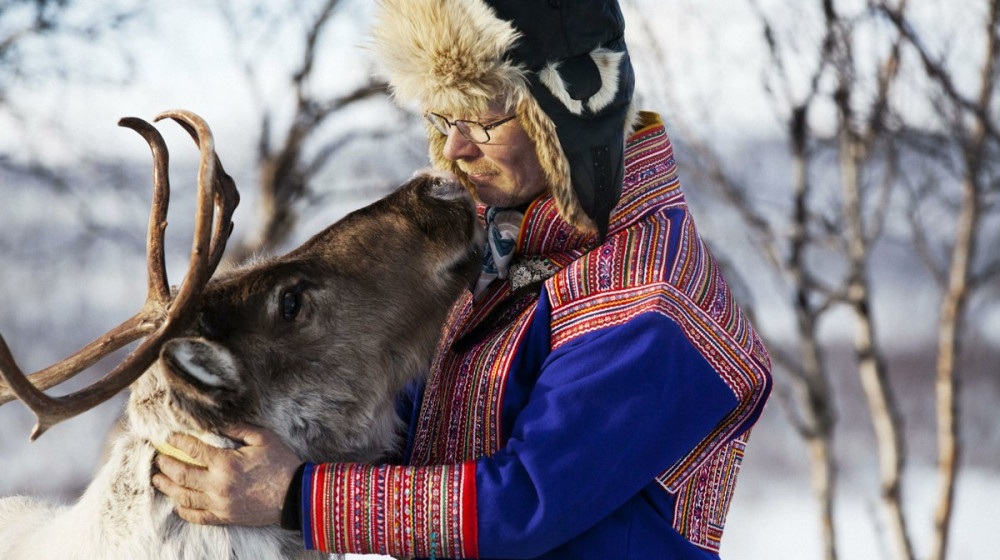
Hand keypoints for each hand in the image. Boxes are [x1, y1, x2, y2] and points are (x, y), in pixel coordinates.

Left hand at [151, 424, 301, 525]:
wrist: (295, 495)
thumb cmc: (281, 464)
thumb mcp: (263, 439)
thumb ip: (239, 429)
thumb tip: (218, 423)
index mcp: (225, 463)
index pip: (193, 449)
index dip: (178, 441)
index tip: (169, 437)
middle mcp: (217, 485)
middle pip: (181, 475)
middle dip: (166, 465)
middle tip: (158, 459)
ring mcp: (219, 503)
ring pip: (184, 497)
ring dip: (168, 487)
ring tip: (158, 479)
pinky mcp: (225, 517)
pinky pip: (198, 516)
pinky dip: (184, 511)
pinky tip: (178, 504)